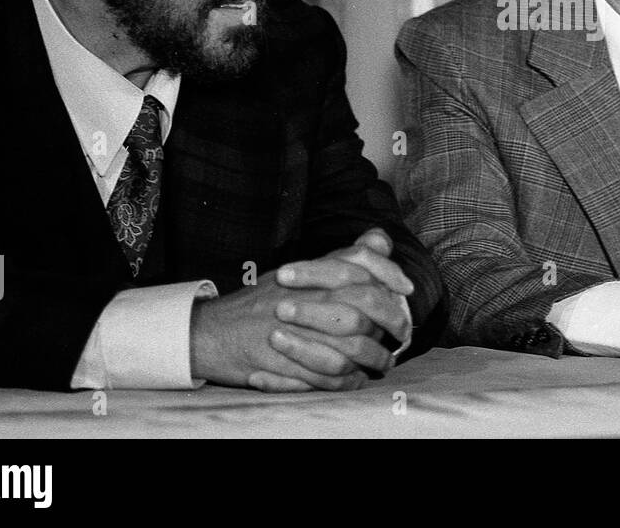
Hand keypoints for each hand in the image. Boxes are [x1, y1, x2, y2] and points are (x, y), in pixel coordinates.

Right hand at [190, 270, 389, 392]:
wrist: (213, 331)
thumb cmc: (262, 300)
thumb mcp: (302, 270)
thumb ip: (345, 256)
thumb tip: (380, 238)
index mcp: (310, 274)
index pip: (360, 264)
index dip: (388, 274)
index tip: (406, 289)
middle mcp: (304, 297)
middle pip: (362, 306)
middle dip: (390, 322)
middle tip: (401, 334)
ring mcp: (294, 331)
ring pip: (349, 346)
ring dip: (372, 358)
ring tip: (381, 363)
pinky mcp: (284, 363)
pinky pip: (326, 376)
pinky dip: (347, 381)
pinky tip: (356, 380)